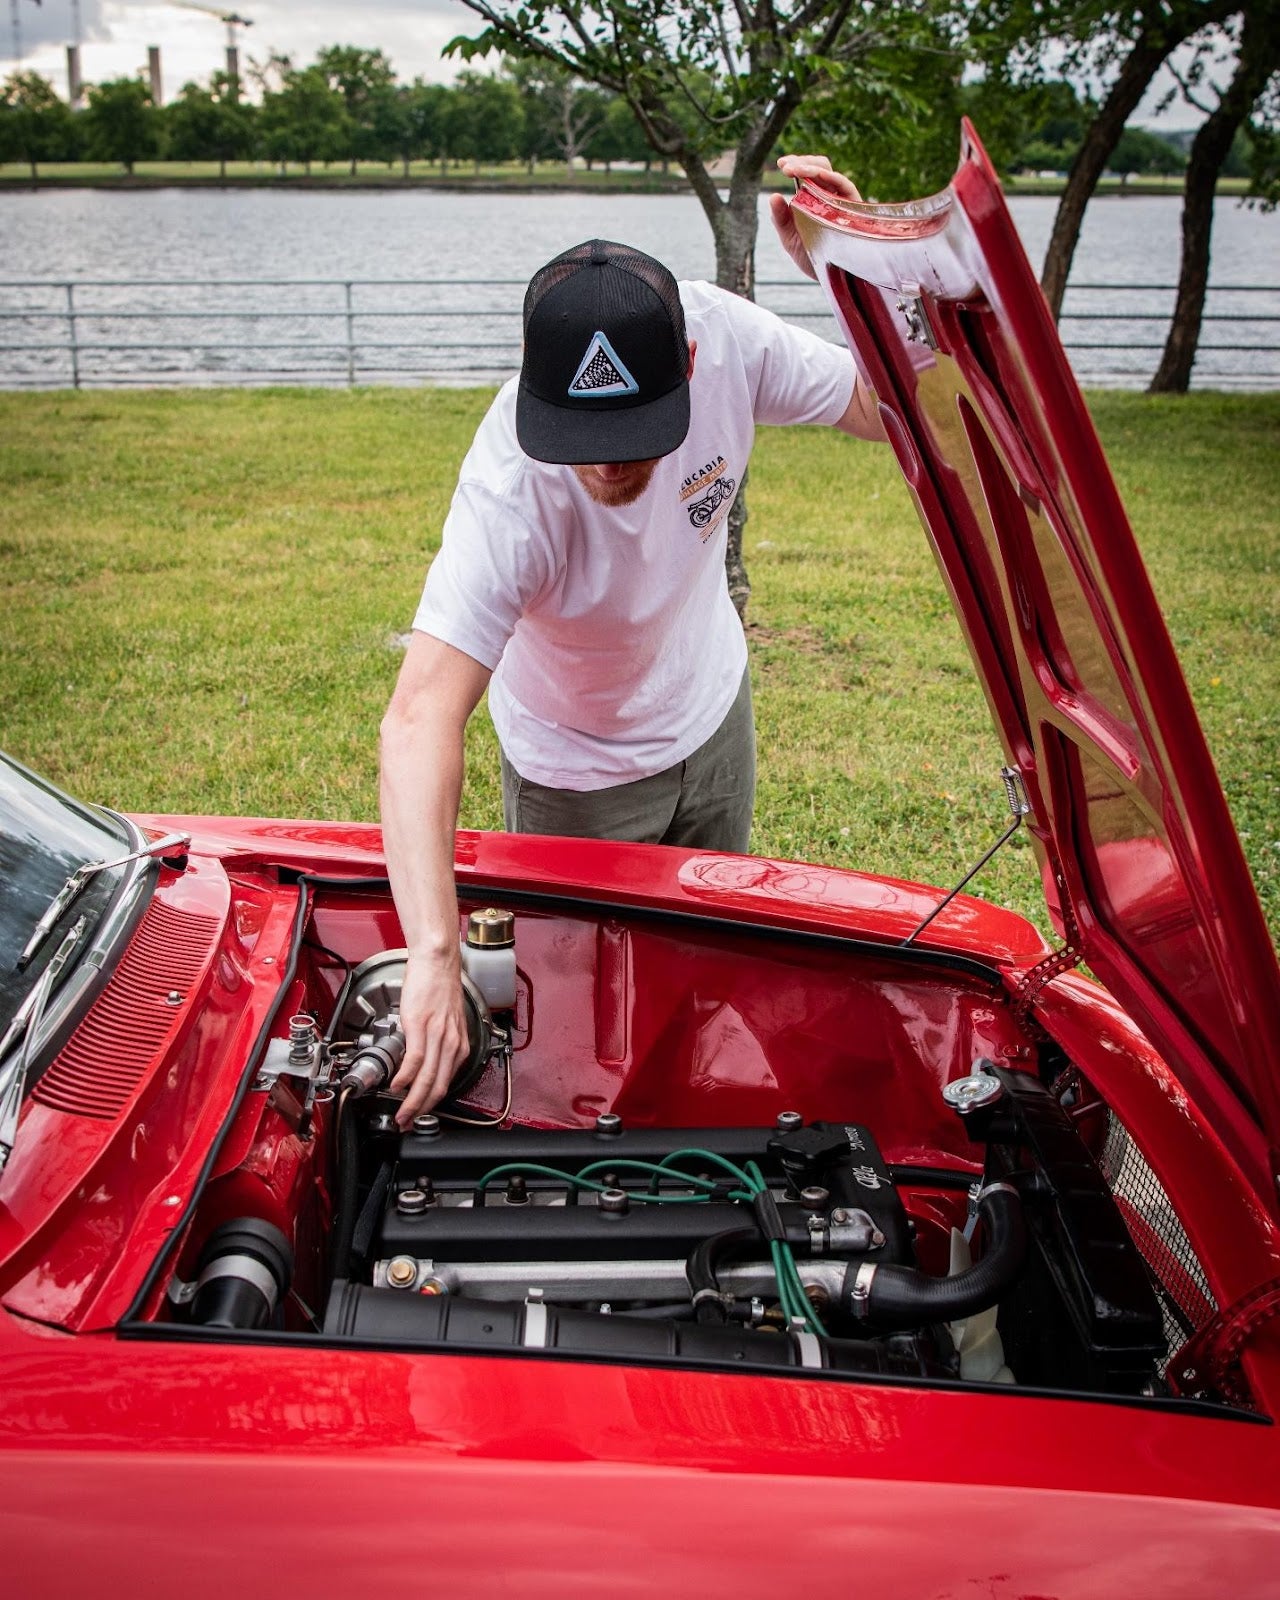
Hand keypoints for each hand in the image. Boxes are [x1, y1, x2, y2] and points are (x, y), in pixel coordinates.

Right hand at [389, 947, 470, 1127]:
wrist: (437, 962)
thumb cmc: (439, 987)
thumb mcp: (447, 1022)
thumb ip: (439, 1043)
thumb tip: (424, 1062)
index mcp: (458, 1045)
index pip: (446, 1083)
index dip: (432, 1104)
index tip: (418, 1114)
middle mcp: (452, 1043)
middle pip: (437, 1087)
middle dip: (421, 1111)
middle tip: (407, 1123)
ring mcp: (437, 1035)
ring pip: (427, 1078)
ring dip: (412, 1101)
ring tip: (401, 1113)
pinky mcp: (421, 1025)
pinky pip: (415, 1059)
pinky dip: (406, 1077)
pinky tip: (398, 1086)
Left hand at [770, 154, 862, 280]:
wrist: (832, 278)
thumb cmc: (811, 257)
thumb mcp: (790, 239)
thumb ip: (781, 219)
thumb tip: (773, 195)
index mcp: (813, 199)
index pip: (807, 173)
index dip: (795, 164)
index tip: (781, 164)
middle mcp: (827, 195)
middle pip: (818, 166)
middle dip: (801, 162)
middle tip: (784, 167)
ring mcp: (840, 200)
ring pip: (829, 172)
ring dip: (810, 167)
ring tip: (794, 170)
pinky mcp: (851, 207)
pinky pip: (845, 186)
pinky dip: (832, 177)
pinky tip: (818, 175)